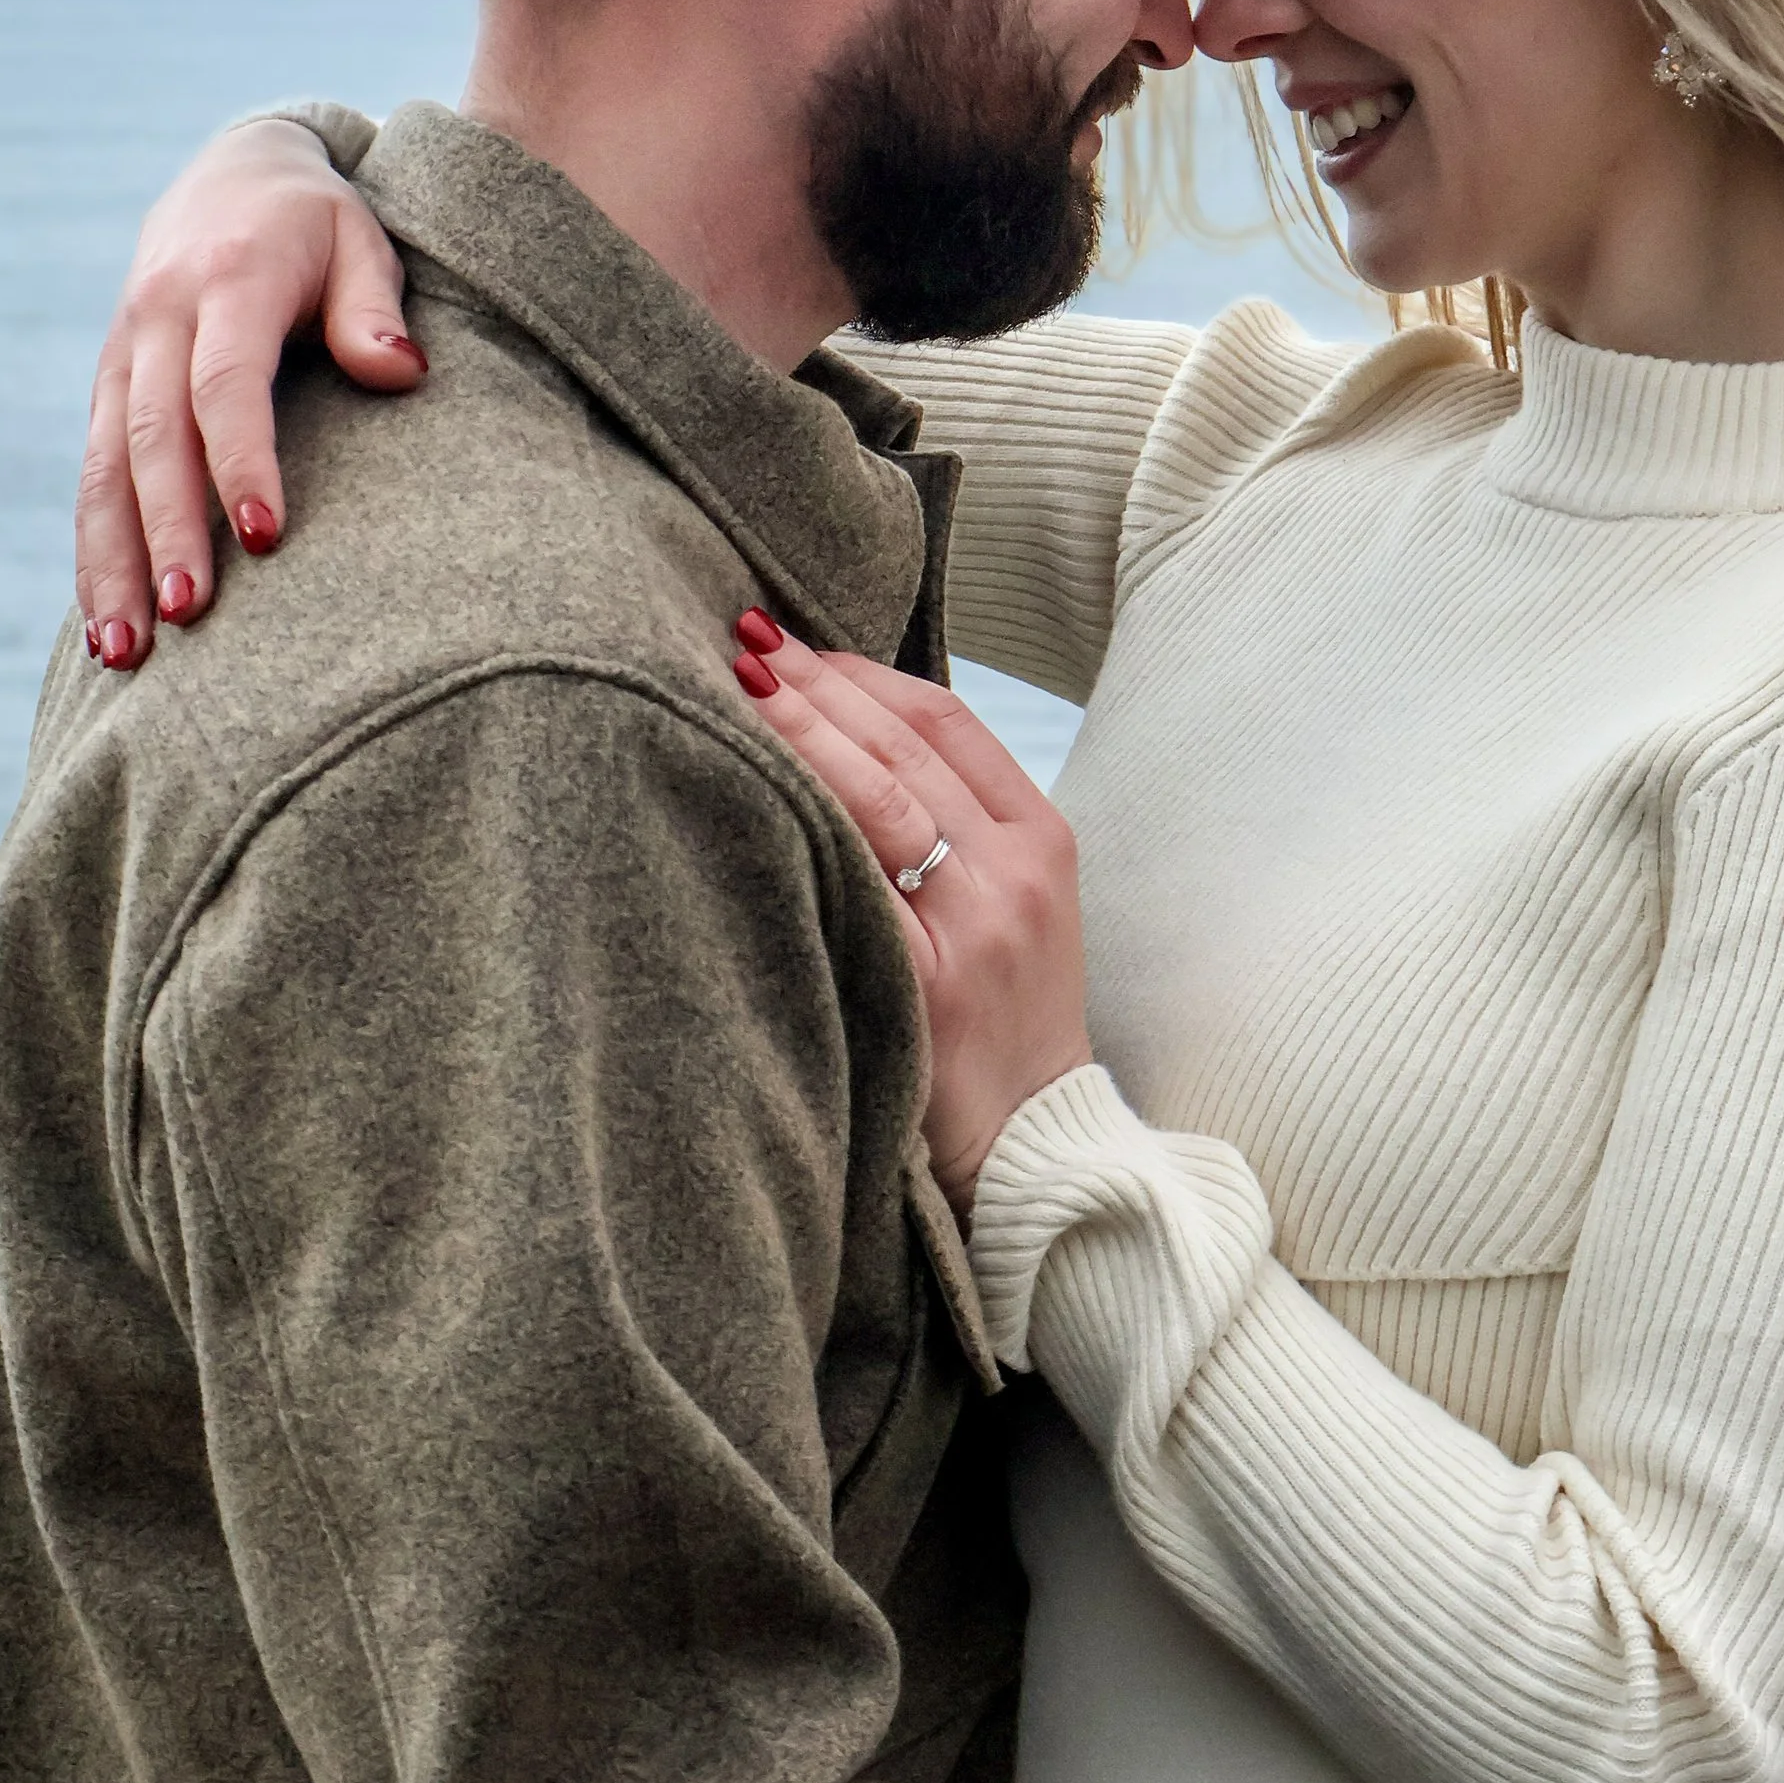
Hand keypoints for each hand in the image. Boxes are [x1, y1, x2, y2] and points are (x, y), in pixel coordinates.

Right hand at [74, 120, 421, 664]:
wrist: (232, 173)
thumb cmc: (319, 222)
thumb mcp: (362, 238)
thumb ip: (376, 307)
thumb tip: (403, 374)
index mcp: (226, 281)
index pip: (225, 382)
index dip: (241, 459)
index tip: (267, 536)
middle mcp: (158, 318)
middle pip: (153, 438)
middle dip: (166, 530)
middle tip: (186, 615)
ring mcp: (122, 355)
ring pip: (104, 467)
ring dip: (111, 561)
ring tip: (125, 652)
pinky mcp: (107, 386)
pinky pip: (92, 474)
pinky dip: (95, 550)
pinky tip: (106, 624)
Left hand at [730, 623, 1091, 1212]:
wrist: (1035, 1144)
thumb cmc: (1004, 1021)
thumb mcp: (1014, 905)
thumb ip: (958, 826)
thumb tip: (851, 734)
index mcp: (1043, 840)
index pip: (947, 721)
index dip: (866, 672)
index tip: (801, 642)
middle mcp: (1014, 873)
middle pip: (905, 747)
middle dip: (819, 685)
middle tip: (745, 638)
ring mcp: (976, 930)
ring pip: (881, 800)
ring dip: (804, 732)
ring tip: (740, 685)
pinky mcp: (929, 988)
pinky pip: (856, 887)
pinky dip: (804, 826)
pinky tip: (753, 792)